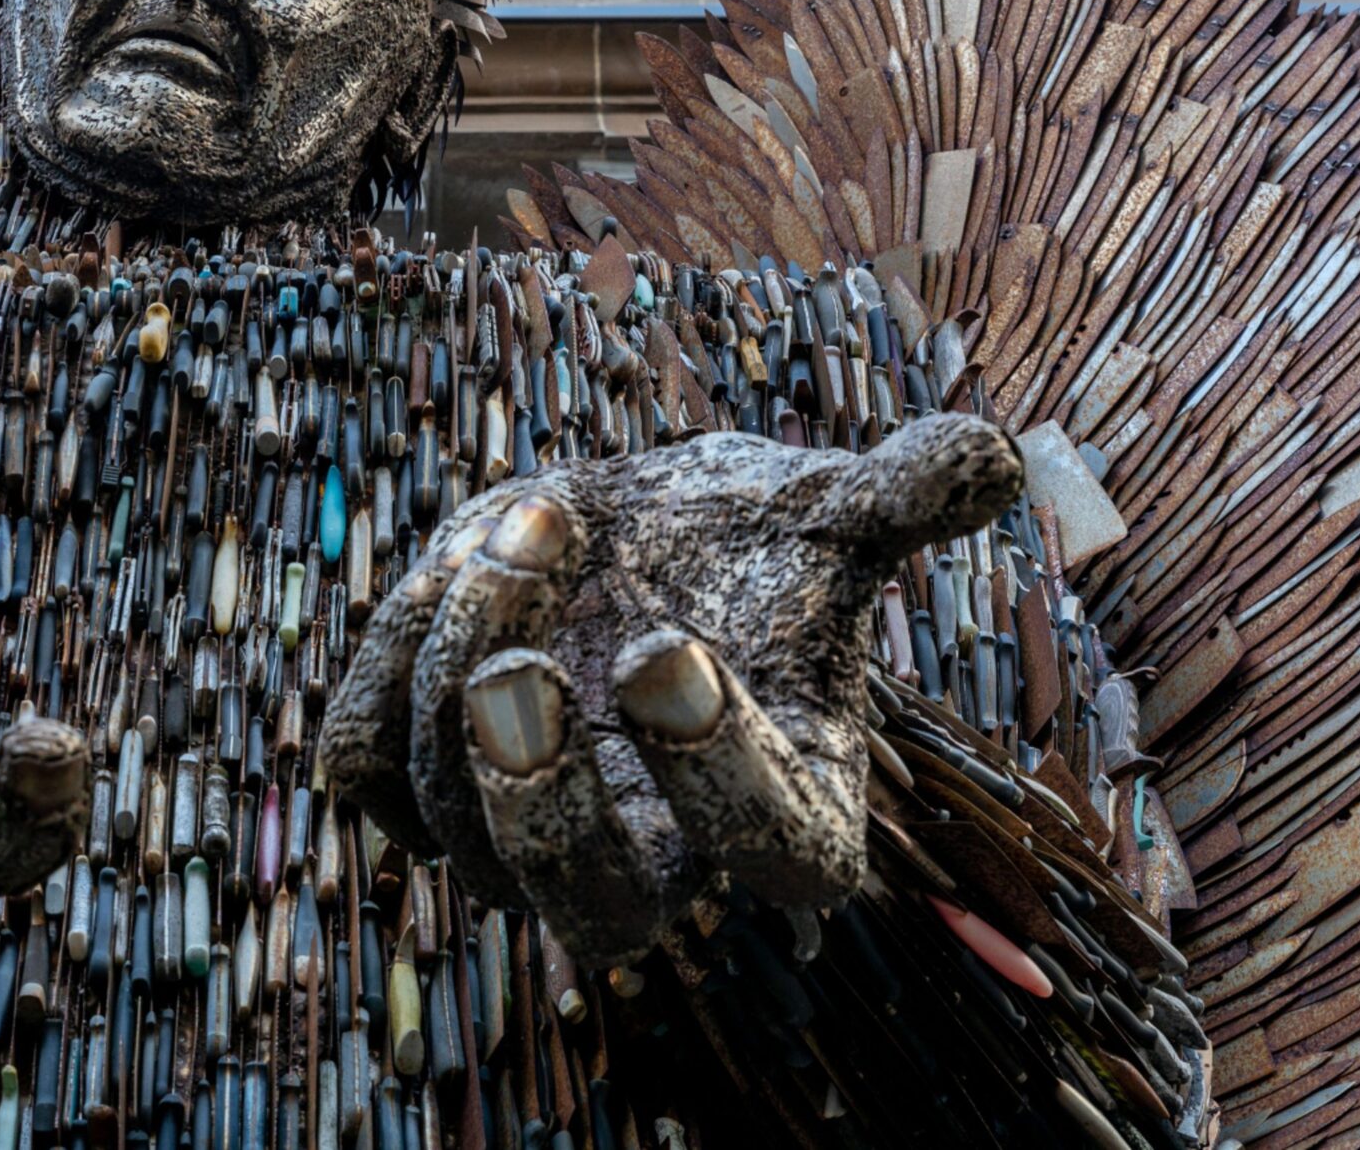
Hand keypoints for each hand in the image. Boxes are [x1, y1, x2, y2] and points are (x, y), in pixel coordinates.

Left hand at [320, 413, 1019, 962]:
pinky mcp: (415, 782)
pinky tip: (449, 567)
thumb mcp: (828, 512)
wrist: (632, 540)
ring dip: (469, 661)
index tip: (670, 648)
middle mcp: (651, 857)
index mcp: (786, 813)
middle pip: (594, 909)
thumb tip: (994, 451)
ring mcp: (520, 834)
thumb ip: (904, 493)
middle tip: (521, 672)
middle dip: (543, 800)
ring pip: (459, 814)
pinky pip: (365, 767)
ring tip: (532, 522)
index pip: (775, 858)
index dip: (720, 774)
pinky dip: (392, 668)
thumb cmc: (745, 550)